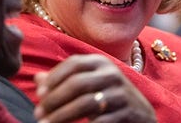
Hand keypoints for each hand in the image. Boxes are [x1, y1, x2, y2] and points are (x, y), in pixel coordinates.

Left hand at [33, 54, 156, 122]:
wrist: (141, 116)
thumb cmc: (108, 98)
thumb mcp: (89, 84)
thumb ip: (64, 80)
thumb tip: (38, 79)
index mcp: (101, 63)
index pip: (73, 64)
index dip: (54, 78)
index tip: (39, 94)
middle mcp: (112, 74)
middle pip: (77, 83)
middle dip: (54, 100)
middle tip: (38, 114)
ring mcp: (121, 94)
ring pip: (86, 103)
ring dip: (62, 116)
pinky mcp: (127, 113)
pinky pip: (100, 121)